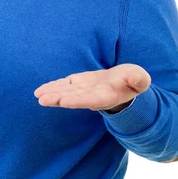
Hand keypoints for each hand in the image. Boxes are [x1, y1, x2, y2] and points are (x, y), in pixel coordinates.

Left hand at [33, 64, 150, 110]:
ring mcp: (83, 91)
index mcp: (106, 96)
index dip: (76, 100)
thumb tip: (137, 77)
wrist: (125, 85)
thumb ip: (138, 79)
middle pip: (72, 98)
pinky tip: (41, 90)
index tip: (63, 101)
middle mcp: (92, 96)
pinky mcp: (78, 84)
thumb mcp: (139, 79)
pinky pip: (63, 86)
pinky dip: (53, 87)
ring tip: (38, 95)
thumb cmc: (133, 82)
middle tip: (42, 100)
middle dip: (57, 99)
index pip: (89, 100)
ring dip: (51, 93)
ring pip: (65, 92)